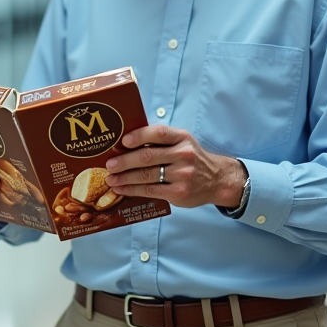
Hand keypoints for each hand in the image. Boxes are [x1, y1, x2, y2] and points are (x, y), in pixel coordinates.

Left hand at [103, 126, 246, 208]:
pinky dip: (132, 190)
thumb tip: (125, 144)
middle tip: (109, 164)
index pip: (158, 133)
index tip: (123, 141)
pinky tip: (121, 188)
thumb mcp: (182, 143)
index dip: (139, 136)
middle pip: (148, 157)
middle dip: (124, 161)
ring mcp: (182, 175)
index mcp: (182, 138)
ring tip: (111, 178)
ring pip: (146, 175)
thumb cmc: (192, 159)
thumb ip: (160, 142)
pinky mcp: (179, 192)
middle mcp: (183, 155)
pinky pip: (150, 190)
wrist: (217, 180)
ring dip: (124, 177)